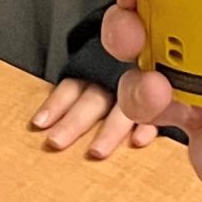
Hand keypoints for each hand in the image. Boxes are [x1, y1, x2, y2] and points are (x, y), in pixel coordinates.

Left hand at [30, 76, 159, 159]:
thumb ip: (73, 96)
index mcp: (95, 73)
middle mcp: (114, 82)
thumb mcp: (93, 77)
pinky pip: (156, 115)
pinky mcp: (161, 104)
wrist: (152, 49)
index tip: (39, 124)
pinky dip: (147, 127)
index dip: (55, 105)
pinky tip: (138, 141)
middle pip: (92, 100)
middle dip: (74, 122)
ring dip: (109, 130)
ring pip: (122, 110)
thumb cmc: (113, 77)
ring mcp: (139, 92)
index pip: (71, 88)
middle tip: (56, 142)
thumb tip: (40, 123)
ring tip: (95, 152)